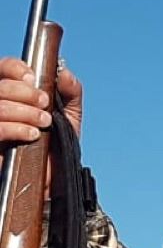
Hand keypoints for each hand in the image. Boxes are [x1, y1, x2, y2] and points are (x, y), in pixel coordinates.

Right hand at [0, 56, 83, 193]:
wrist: (54, 180)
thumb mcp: (69, 117)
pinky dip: (16, 128)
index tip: (35, 80)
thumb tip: (64, 73)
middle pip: (0, 86)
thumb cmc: (57, 147)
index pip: (3, 68)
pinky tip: (33, 134)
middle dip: (26, 92)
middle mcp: (0, 106)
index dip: (16, 69)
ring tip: (44, 122)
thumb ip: (70, 92)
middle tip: (45, 105)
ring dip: (25, 111)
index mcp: (13, 94)